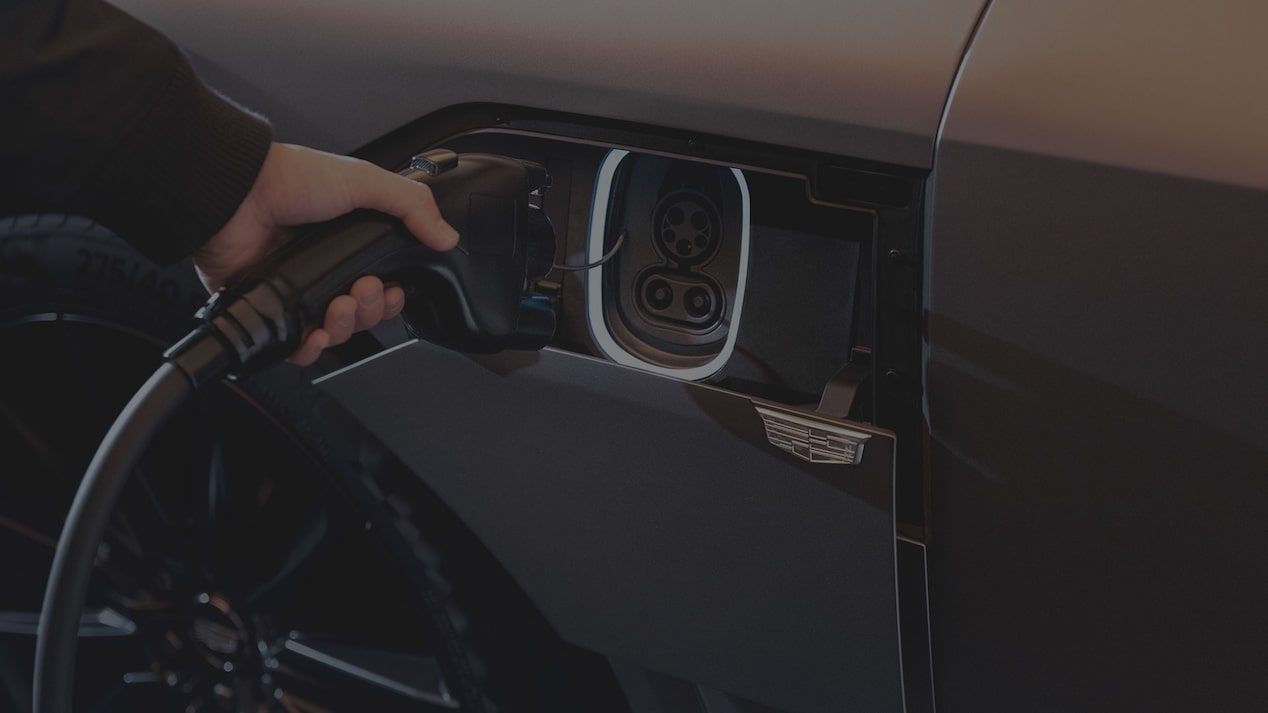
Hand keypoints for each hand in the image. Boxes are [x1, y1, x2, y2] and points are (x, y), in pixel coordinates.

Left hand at [193, 142, 459, 365]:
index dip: (391, 298)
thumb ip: (411, 205)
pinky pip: (295, 347)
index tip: (392, 290)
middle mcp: (323, 270)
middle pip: (363, 315)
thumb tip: (447, 236)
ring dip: (345, 327)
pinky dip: (310, 350)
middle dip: (370, 310)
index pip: (381, 287)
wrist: (237, 193)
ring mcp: (296, 292)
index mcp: (346, 245)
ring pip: (334, 334)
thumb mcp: (364, 181)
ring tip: (337, 306)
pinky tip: (316, 336)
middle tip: (361, 289)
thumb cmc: (290, 180)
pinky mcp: (270, 309)